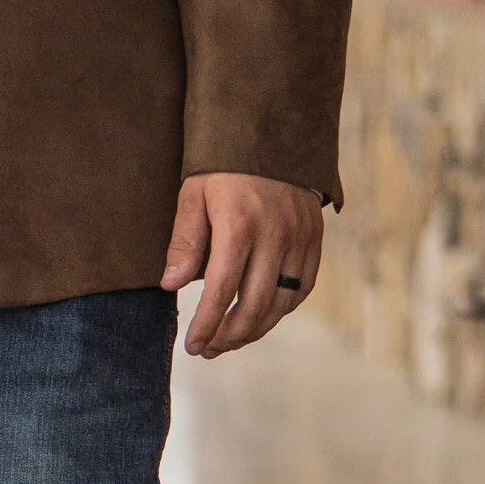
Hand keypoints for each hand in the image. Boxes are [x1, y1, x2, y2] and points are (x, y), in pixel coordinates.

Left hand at [163, 173, 323, 358]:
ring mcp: (300, 240)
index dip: (207, 324)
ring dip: (255, 330)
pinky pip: (301, 288)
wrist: (274, 134)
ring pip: (281, 303)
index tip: (193, 345)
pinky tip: (261, 317)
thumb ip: (184, 242)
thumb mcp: (194, 194)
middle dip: (229, 336)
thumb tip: (169, 286)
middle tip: (208, 349)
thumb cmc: (225, 165)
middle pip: (254, 305)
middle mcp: (275, 237)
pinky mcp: (315, 240)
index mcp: (239, 226)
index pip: (221, 291)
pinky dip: (281, 309)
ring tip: (230, 341)